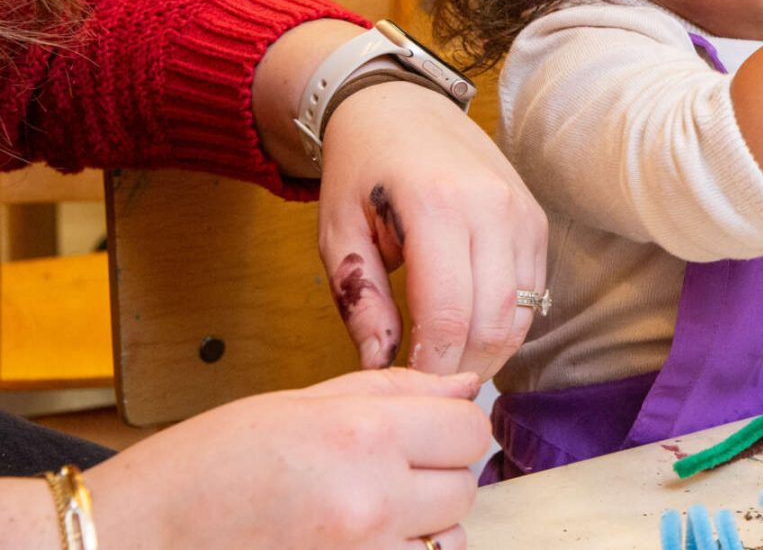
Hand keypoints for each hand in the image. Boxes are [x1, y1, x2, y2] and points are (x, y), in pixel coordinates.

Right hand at [87, 369, 486, 549]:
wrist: (138, 539)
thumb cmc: (206, 468)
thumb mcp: (298, 404)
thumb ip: (393, 392)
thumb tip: (466, 384)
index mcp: (362, 434)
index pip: (469, 428)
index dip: (451, 428)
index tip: (425, 432)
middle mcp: (372, 500)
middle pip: (464, 487)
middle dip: (436, 478)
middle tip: (385, 474)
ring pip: (448, 541)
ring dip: (423, 529)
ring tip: (364, 517)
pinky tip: (357, 546)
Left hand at [319, 82, 547, 377]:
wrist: (403, 108)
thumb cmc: (363, 169)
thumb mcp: (338, 233)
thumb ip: (361, 301)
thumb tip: (380, 365)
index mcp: (435, 206)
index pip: (449, 314)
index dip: (432, 365)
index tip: (409, 385)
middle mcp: (491, 207)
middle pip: (494, 320)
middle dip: (464, 367)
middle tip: (429, 384)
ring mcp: (521, 212)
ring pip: (523, 311)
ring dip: (492, 350)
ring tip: (452, 363)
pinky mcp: (536, 220)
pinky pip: (536, 289)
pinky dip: (510, 321)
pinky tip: (475, 330)